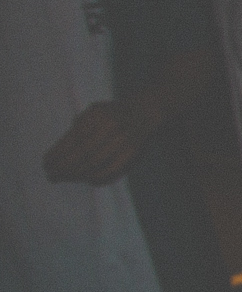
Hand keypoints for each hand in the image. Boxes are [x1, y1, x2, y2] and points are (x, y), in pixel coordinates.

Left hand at [42, 97, 164, 183]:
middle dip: (64, 167)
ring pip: (95, 163)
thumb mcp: (93, 111)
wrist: (144, 112)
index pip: (73, 140)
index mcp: (97, 115)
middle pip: (82, 154)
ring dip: (77, 173)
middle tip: (52, 175)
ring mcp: (123, 141)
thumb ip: (78, 127)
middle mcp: (111, 127)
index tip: (46, 164)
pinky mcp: (133, 153)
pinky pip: (112, 170)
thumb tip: (58, 154)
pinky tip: (87, 179)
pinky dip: (98, 178)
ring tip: (64, 178)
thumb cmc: (112, 113)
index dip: (58, 154)